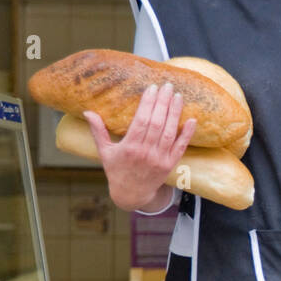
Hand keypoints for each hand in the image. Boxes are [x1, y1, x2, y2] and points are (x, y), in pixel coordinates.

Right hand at [83, 81, 196, 209]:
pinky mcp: (170, 165)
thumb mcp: (104, 152)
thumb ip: (98, 131)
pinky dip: (187, 134)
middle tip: (167, 86)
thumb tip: (88, 112)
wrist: (132, 194)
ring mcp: (159, 159)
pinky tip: (192, 120)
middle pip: (156, 124)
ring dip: (175, 113)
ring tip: (177, 96)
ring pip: (169, 133)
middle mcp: (145, 153)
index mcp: (129, 148)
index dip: (148, 103)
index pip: (141, 121)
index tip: (152, 88)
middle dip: (162, 103)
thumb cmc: (117, 170)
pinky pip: (180, 147)